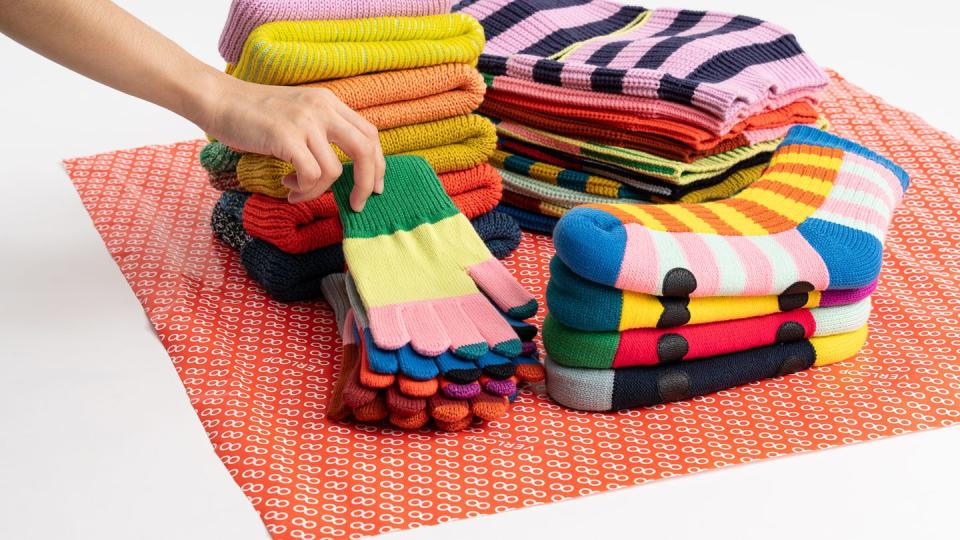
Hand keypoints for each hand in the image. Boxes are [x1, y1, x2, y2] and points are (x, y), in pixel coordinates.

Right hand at [197, 76, 385, 209]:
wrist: (219, 100)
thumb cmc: (254, 114)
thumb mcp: (298, 115)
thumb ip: (322, 133)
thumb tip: (345, 171)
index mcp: (329, 103)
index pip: (369, 134)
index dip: (378, 164)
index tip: (374, 186)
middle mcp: (323, 108)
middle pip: (365, 150)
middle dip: (366, 183)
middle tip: (357, 205)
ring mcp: (305, 121)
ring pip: (334, 171)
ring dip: (317, 191)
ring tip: (296, 190)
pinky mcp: (286, 137)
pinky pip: (311, 175)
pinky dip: (303, 189)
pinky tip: (287, 186)